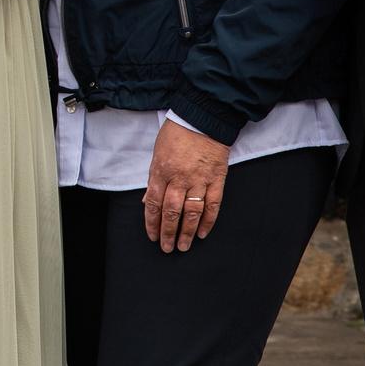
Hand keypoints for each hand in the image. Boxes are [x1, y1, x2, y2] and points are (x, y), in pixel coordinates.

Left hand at [145, 118, 230, 250]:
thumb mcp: (157, 153)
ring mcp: (199, 180)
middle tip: (167, 247)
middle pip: (171, 212)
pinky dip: (208, 221)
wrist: (203, 118)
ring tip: (184, 246)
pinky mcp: (216, 179)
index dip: (152, 223)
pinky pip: (212, 205)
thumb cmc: (177, 132)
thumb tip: (148, 200)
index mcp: (161, 171)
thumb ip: (154, 178)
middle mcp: (179, 179)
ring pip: (191, 212)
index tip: (152, 235)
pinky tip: (202, 232)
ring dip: (186, 232)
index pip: (153, 204)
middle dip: (168, 233)